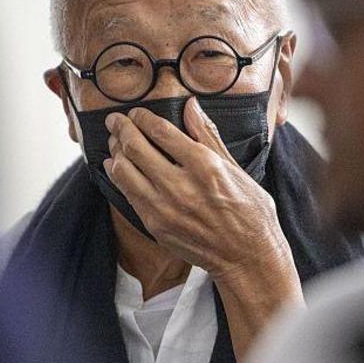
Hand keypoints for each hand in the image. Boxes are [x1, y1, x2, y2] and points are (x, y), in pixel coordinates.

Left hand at [103, 97, 291, 284]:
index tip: (136, 112)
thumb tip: (191, 105)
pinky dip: (117, 176)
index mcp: (205, 166)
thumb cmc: (249, 212)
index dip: (142, 117)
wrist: (247, 257)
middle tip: (115, 120)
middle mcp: (181, 187)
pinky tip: (116, 166)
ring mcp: (164, 209)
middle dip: (121, 128)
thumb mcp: (235, 168)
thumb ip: (208, 136)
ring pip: (124, 171)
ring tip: (114, 141)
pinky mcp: (155, 226)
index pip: (161, 131)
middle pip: (136, 148)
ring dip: (115, 151)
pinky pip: (127, 194)